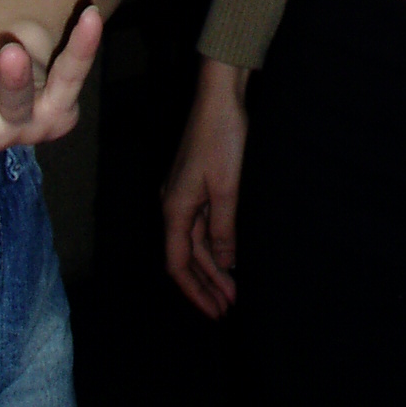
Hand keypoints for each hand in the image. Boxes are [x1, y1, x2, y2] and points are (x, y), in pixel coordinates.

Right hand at [162, 58, 250, 318]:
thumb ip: (223, 230)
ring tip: (232, 288)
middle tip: (228, 307)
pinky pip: (201, 224)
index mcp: (175, 208)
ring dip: (212, 266)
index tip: (216, 311)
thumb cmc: (222, 138)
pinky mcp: (196, 182)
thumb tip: (224, 263)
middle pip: (186, 256)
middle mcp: (173, 204)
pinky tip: (228, 254)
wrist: (220, 96)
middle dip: (206, 283)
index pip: (178, 263)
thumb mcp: (227, 189)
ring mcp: (184, 193)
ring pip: (194, 241)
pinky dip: (214, 243)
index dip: (195, 290)